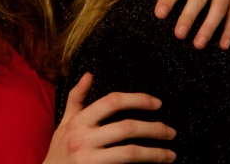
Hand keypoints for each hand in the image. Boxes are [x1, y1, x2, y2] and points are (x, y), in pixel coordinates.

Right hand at [43, 73, 175, 163]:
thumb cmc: (59, 151)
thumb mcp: (64, 123)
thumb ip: (77, 99)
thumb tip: (89, 75)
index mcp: (79, 121)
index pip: (112, 102)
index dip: (137, 100)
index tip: (157, 103)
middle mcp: (83, 139)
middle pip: (126, 128)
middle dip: (154, 129)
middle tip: (171, 132)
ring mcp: (89, 160)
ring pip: (130, 153)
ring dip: (155, 154)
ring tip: (170, 155)